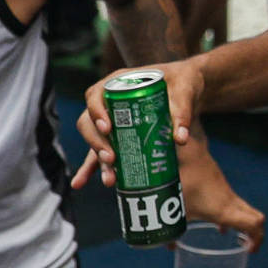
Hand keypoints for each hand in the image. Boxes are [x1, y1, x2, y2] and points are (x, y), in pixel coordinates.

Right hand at [78, 58, 208, 183]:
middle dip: (97, 142)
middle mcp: (108, 101)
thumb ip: (182, 113)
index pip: (96, 96)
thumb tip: (179, 139)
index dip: (97, 113)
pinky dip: (91, 169)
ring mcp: (110, 120)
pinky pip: (100, 152)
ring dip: (97, 160)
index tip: (107, 129)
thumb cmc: (183, 83)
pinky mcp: (117, 136)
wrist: (186, 90)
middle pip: (90, 122)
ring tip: (110, 179)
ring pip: (94, 140)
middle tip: (111, 158)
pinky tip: (81, 184)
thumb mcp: (184, 92)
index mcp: (118, 83)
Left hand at [177, 153, 266, 247]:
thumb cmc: (182, 182)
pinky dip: (234, 215)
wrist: (188, 152)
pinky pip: (235, 204)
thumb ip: (171, 232)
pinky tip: (218, 223)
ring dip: (245, 224)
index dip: (257, 239)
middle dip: (256, 234)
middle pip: (256, 218)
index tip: (250, 250)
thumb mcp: (173, 212)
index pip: (254, 225)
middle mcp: (230, 202)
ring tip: (236, 238)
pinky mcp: (221, 186)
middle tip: (247, 246)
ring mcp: (227, 192)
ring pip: (245, 210)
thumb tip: (170, 247)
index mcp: (224, 211)